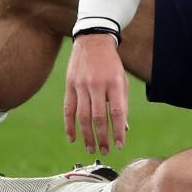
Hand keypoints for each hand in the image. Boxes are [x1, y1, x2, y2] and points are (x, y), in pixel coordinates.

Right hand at [64, 34, 128, 154]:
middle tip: (105, 151)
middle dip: (102, 138)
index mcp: (114, 83)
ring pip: (82, 117)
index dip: (118, 131)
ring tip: (91, 149)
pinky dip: (69, 126)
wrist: (93, 40)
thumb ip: (122, 104)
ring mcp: (81, 85)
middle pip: (99, 118)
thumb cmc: (111, 64)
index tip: (120, 145)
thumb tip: (123, 129)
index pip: (117, 113)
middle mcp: (97, 85)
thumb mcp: (122, 80)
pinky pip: (68, 110)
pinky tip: (72, 138)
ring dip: (87, 136)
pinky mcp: (69, 86)